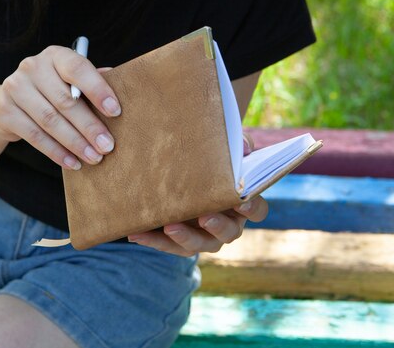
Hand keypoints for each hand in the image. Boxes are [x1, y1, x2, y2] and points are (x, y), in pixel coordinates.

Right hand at [0, 46, 119, 169]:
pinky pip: (35, 136)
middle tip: (108, 146)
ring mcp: (14, 88)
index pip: (77, 68)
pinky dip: (56, 152)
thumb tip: (122, 86)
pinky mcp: (4, 112)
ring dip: (75, 143)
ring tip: (94, 158)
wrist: (9, 102)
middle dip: (89, 126)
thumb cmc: (53, 91)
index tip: (115, 112)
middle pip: (65, 101)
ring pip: (50, 121)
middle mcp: (32, 67)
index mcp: (55, 55)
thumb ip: (92, 83)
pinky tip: (73, 163)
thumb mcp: (70, 82)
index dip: (98, 89)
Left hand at [128, 134, 268, 256]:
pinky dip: (153, 240)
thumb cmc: (209, 163)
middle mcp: (228, 225)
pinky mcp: (180, 243)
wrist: (179, 174)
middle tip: (205, 217)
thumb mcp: (222, 152)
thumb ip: (236, 146)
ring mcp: (204, 237)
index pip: (257, 210)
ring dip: (184, 238)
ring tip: (169, 227)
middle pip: (229, 233)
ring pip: (199, 245)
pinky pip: (168, 246)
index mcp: (242, 204)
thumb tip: (244, 146)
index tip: (242, 203)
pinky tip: (136, 233)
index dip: (252, 208)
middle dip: (217, 226)